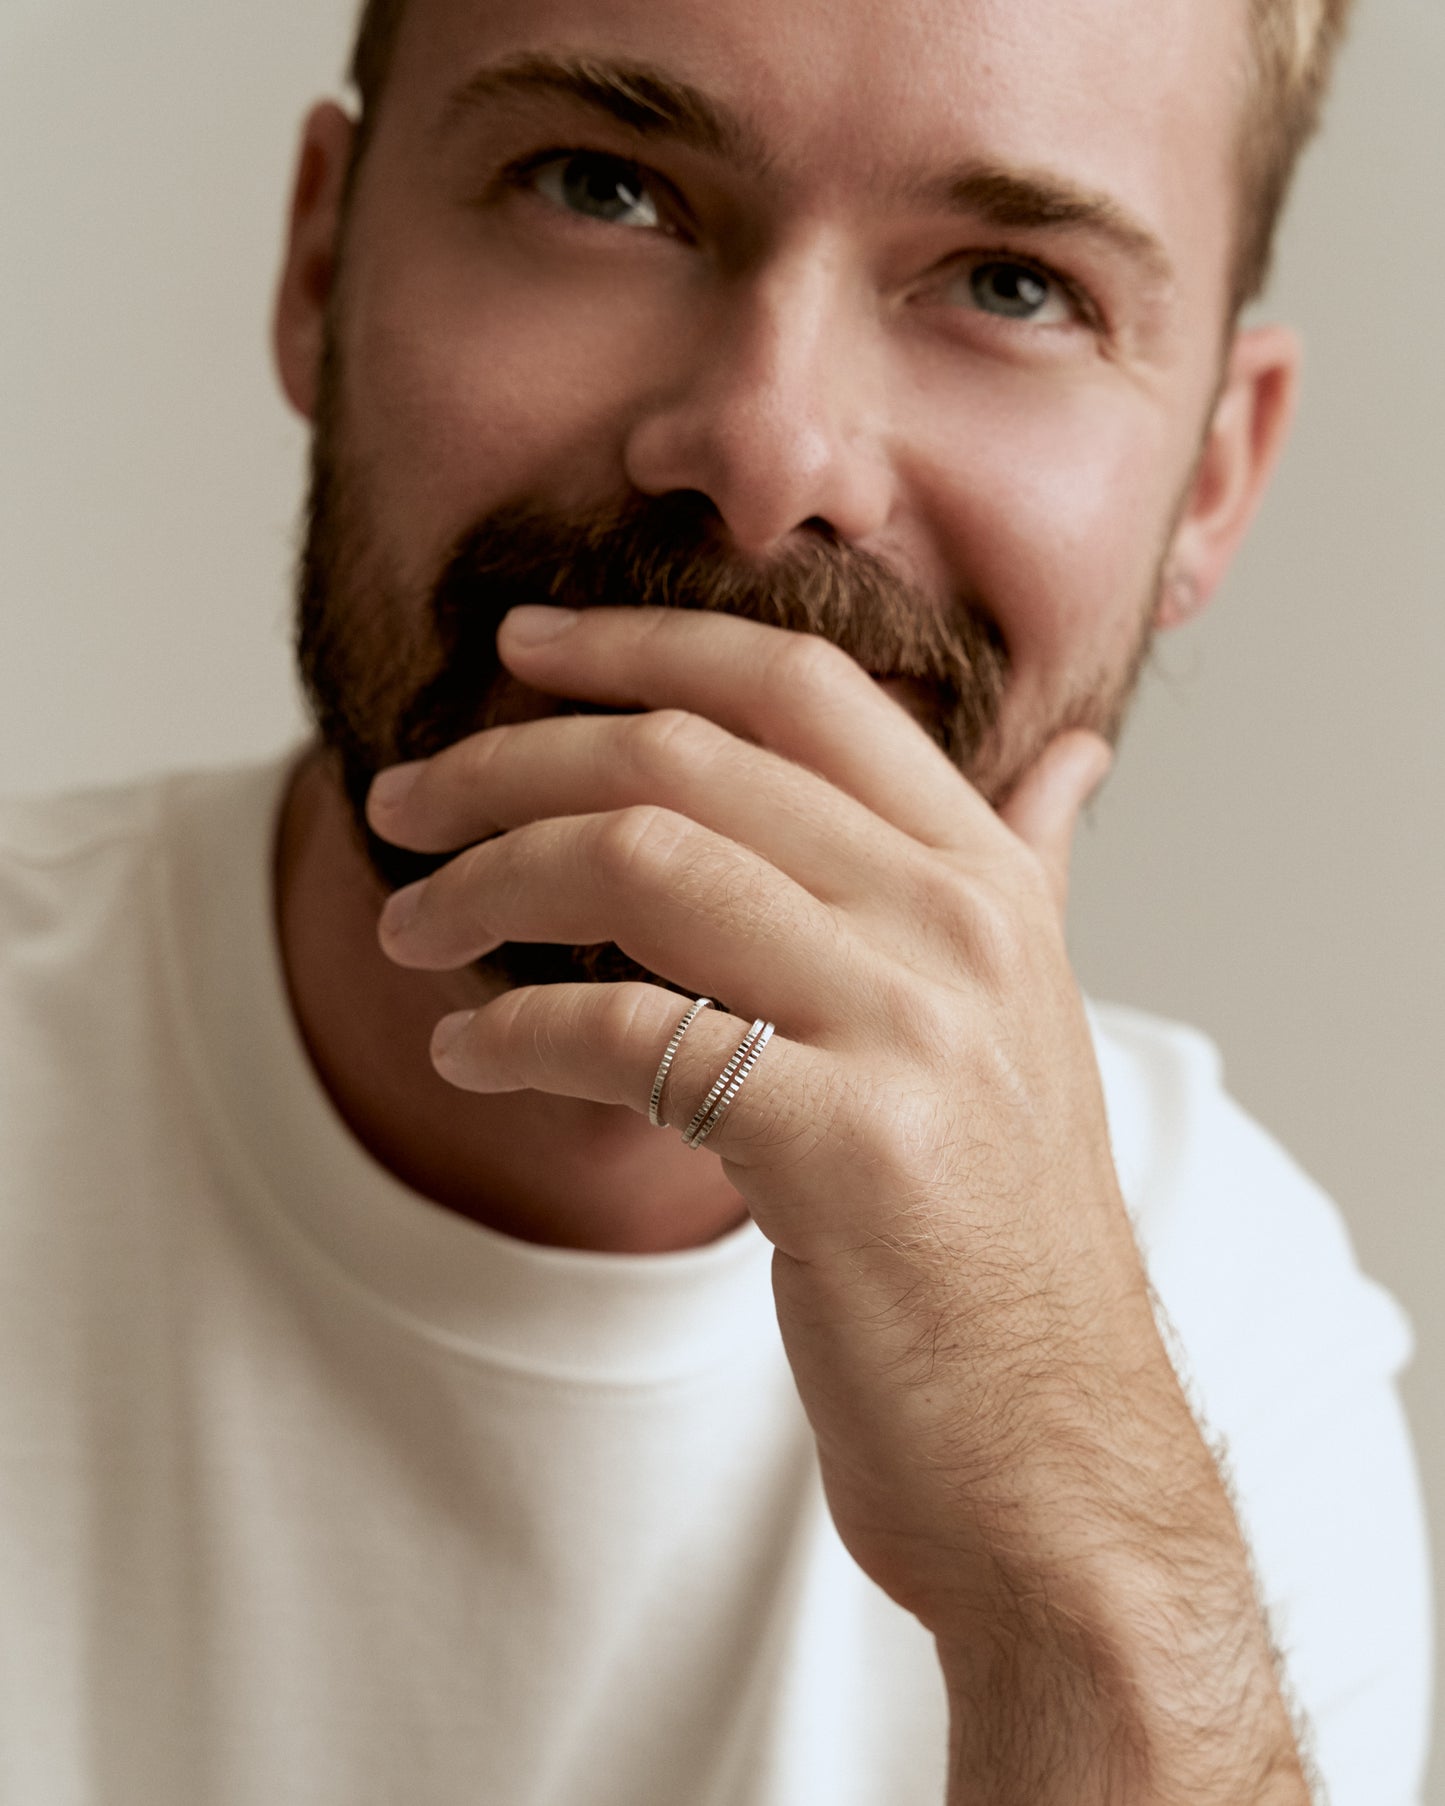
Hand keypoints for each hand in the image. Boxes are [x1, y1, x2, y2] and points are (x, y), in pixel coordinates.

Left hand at [368, 602, 1308, 1802]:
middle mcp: (956, 925)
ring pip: (641, 863)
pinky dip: (512, 1031)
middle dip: (510, 760)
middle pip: (687, 758)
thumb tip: (1069, 755)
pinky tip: (464, 1052)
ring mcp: (908, 1029)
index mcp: (987, 877)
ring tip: (412, 926)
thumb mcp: (1033, 1020)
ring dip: (484, 882)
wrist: (1055, 1448)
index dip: (640, 644)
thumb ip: (1030, 871)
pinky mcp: (841, 1148)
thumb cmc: (1003, 1235)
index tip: (518, 651)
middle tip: (405, 798)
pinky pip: (626, 1033)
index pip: (796, 688)